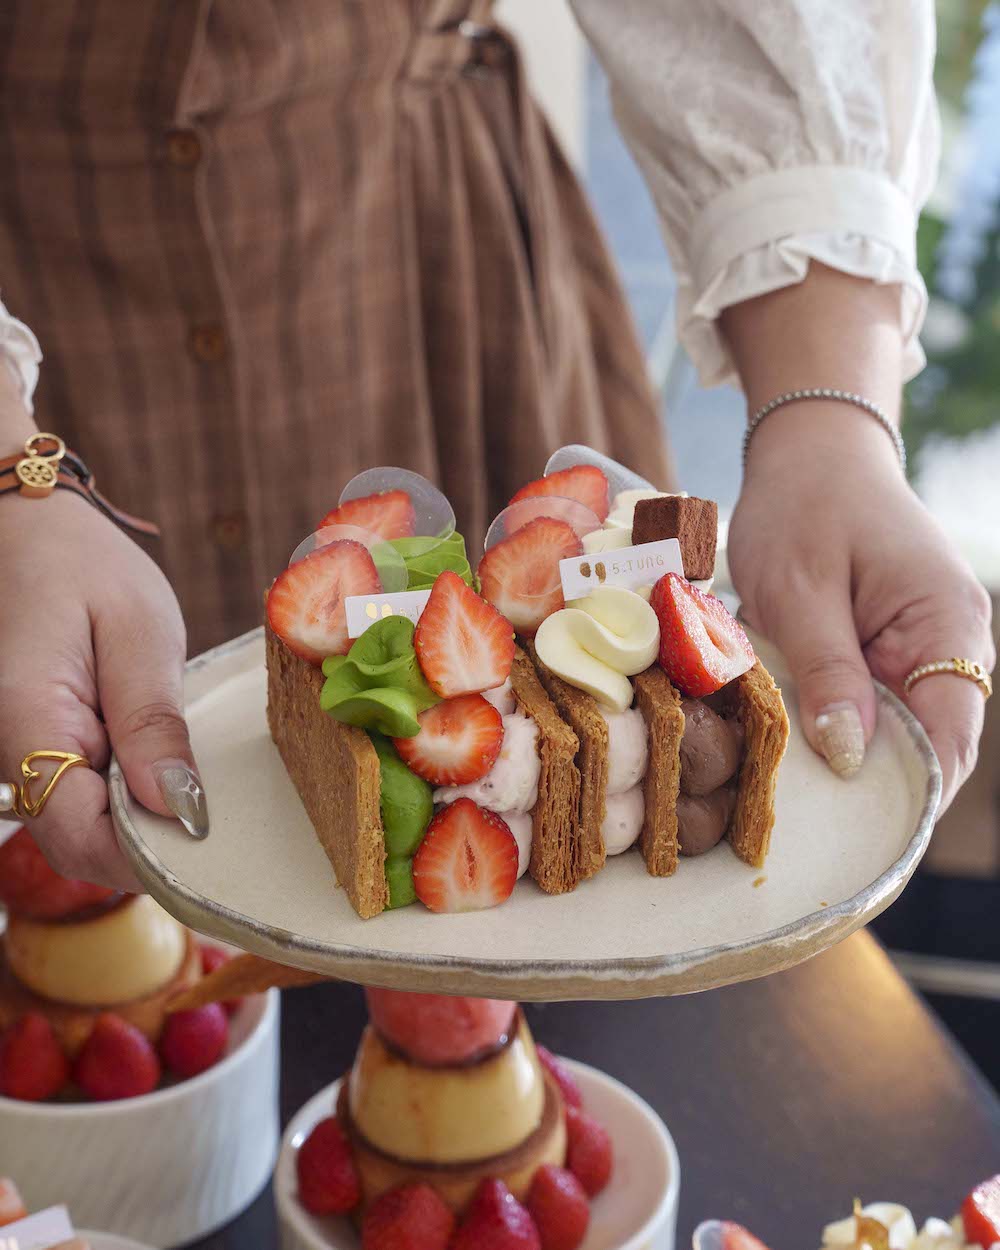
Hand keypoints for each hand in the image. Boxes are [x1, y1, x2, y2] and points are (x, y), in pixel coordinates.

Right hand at [0, 490, 201, 887]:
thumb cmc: (85, 568)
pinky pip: (79, 799)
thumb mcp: (139, 632)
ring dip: (139, 826)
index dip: (146, 856)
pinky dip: (124, 801)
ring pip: (79, 828)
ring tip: (199, 794)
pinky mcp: (38, 750)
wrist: (32, 534)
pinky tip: (164, 774)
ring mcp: (17, 756)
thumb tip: (180, 810)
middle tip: (222, 827)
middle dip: (150, 849)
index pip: (80, 834)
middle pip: (79, 844)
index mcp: (29, 723)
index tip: (210, 850)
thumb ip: (154, 724)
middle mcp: (7, 753)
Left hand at [729, 404, 994, 812]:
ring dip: (850, 759)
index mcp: (948, 623)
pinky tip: (793, 746)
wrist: (809, 451)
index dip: (909, 795)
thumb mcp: (801, 588)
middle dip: (873, 788)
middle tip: (809, 830)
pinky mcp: (887, 648)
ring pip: (898, 732)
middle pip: (927, 745)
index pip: (950, 737)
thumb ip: (828, 671)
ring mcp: (921, 647)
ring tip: (794, 794)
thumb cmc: (805, 504)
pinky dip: (837, 726)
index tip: (857, 841)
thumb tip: (851, 758)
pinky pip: (874, 705)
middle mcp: (950, 643)